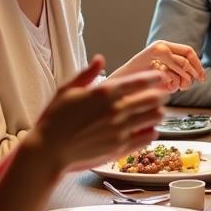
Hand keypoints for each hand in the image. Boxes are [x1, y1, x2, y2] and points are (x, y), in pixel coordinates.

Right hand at [26, 57, 167, 172]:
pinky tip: (149, 129)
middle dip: (161, 94)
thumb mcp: (66, 90)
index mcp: (104, 93)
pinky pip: (147, 137)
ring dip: (158, 112)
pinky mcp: (120, 147)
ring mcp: (120, 130)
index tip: (161, 77)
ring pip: (154, 117)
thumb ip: (86, 74)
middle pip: (153, 99)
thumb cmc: (54, 119)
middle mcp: (116, 110)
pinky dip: (152, 131)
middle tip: (162, 94)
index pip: (140, 81)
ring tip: (156, 112)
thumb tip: (100, 59)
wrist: (48, 151)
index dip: (154, 78)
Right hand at [110, 40, 204, 91]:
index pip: (188, 51)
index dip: (198, 65)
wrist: (116, 83)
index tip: (202, 78)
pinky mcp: (149, 62)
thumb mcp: (161, 71)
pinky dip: (170, 84)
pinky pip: (170, 75)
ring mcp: (154, 52)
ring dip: (181, 81)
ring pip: (180, 67)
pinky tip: (164, 87)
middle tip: (188, 86)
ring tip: (173, 87)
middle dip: (192, 74)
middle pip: (186, 60)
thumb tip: (198, 76)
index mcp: (163, 45)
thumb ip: (177, 70)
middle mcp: (160, 46)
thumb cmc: (139, 80)